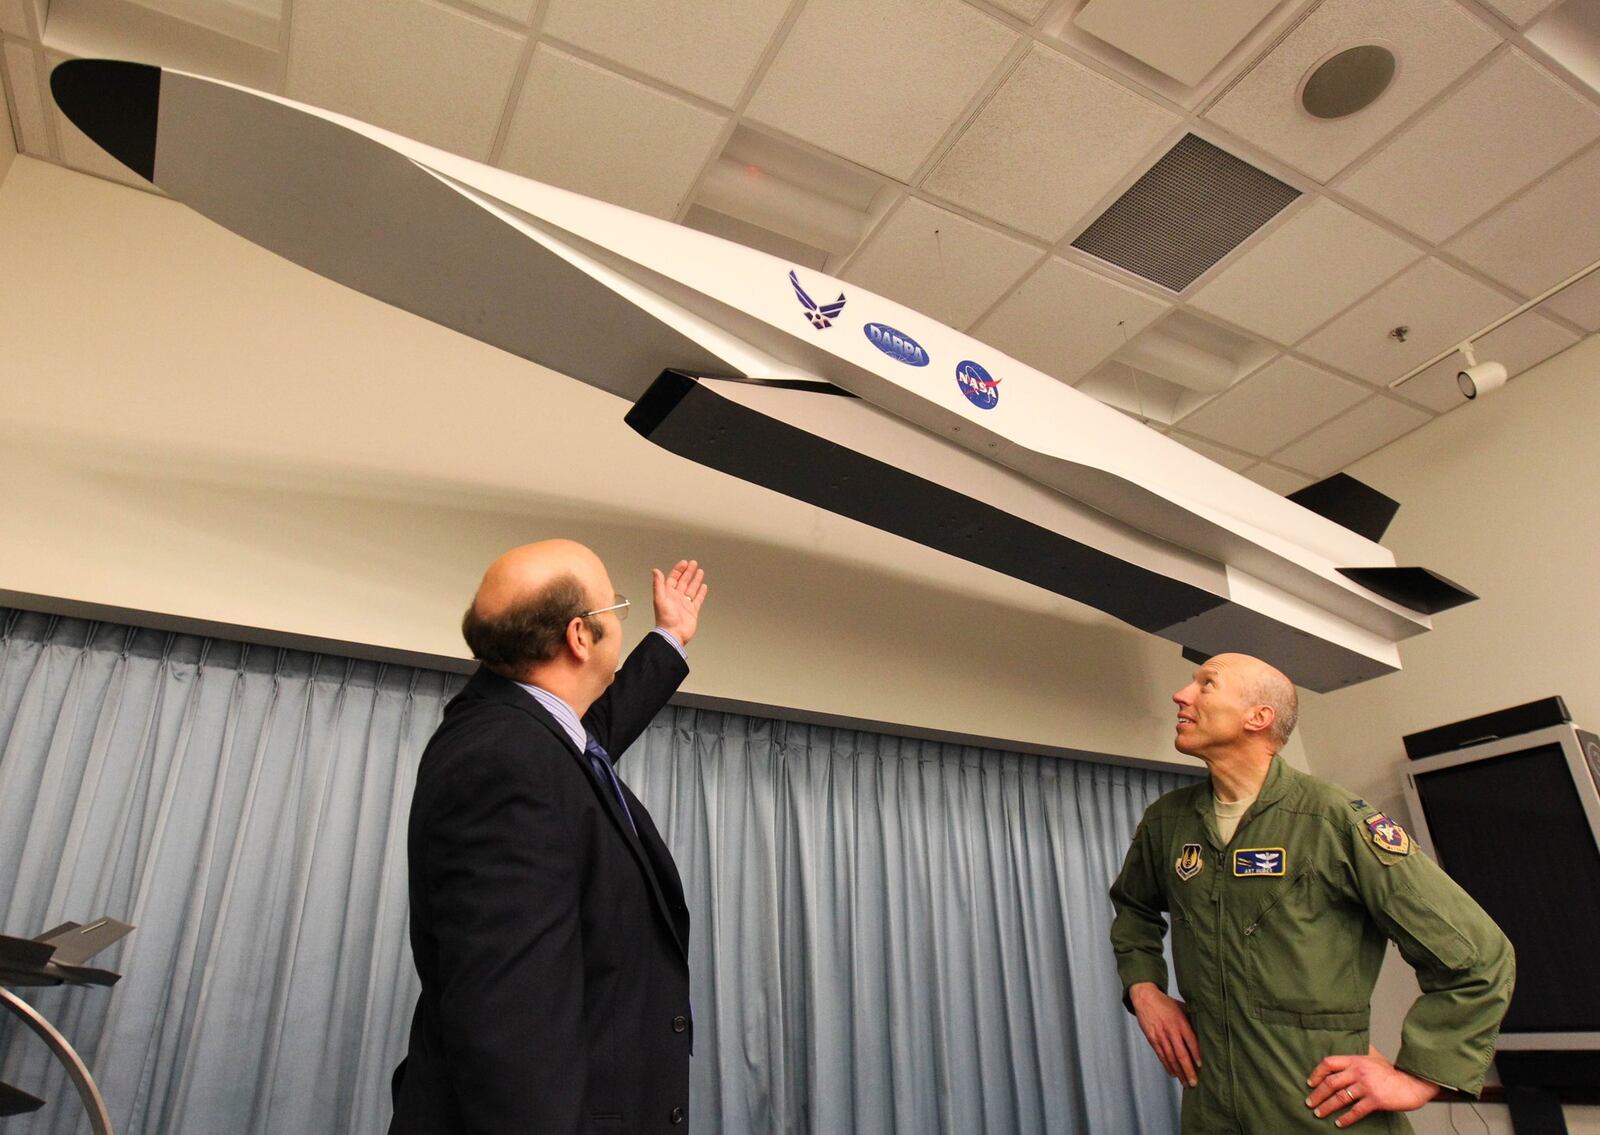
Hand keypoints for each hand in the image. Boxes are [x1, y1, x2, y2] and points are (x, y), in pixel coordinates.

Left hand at [652, 560, 707, 646]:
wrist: (674, 634)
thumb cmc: (665, 619)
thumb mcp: (660, 599)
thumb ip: (658, 585)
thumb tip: (655, 570)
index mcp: (668, 594)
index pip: (673, 578)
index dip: (678, 570)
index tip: (684, 563)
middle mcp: (676, 598)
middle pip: (683, 581)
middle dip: (688, 572)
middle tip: (694, 563)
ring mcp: (685, 604)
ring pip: (691, 589)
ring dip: (695, 580)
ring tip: (700, 571)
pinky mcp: (692, 611)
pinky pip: (698, 599)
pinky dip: (701, 593)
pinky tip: (704, 586)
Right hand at [1129, 982, 1200, 1087]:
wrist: (1145, 998)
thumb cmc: (1165, 1003)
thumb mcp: (1182, 1007)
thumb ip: (1192, 1019)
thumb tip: (1205, 1030)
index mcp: (1180, 1022)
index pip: (1191, 1042)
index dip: (1196, 1055)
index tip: (1201, 1066)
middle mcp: (1171, 1031)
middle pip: (1181, 1054)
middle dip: (1188, 1070)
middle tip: (1194, 1083)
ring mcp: (1160, 1036)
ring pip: (1170, 1058)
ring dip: (1178, 1072)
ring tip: (1185, 1083)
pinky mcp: (1152, 1039)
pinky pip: (1161, 1055)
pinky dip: (1167, 1066)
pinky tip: (1173, 1074)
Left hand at [1306, 1051, 1440, 1126]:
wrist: (1413, 1084)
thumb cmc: (1391, 1073)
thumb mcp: (1372, 1059)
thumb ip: (1357, 1059)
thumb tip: (1339, 1061)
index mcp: (1356, 1060)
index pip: (1329, 1063)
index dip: (1316, 1073)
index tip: (1310, 1083)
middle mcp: (1359, 1071)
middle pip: (1331, 1082)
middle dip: (1317, 1094)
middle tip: (1309, 1102)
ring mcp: (1367, 1086)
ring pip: (1340, 1098)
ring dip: (1327, 1107)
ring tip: (1318, 1113)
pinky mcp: (1375, 1100)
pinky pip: (1356, 1111)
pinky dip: (1345, 1118)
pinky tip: (1338, 1123)